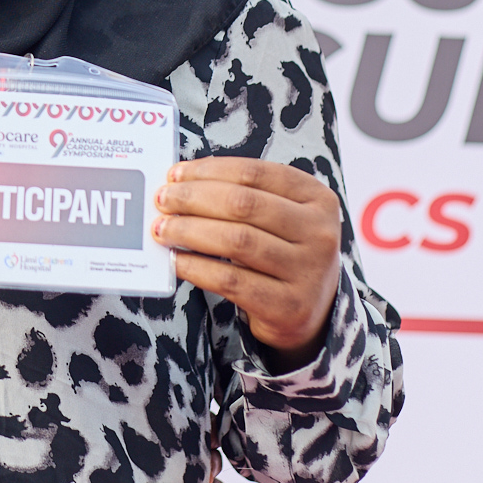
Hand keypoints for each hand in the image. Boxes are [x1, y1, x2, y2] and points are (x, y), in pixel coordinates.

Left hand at [151, 157, 341, 368]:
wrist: (309, 311)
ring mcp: (308, 271)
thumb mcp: (278, 218)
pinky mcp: (289, 306)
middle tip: (162, 200)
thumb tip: (179, 183)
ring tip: (163, 229)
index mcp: (317, 198)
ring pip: (237, 240)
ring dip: (190, 231)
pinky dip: (196, 267)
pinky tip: (176, 260)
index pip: (254, 173)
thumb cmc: (281, 252)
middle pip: (243, 204)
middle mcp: (319, 232)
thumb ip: (240, 197)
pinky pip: (231, 280)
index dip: (208, 171)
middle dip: (193, 198)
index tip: (175, 175)